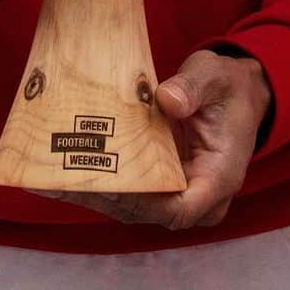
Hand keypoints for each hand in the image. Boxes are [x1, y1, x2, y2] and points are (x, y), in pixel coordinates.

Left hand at [65, 49, 271, 229]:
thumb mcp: (214, 77)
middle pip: (148, 211)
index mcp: (218, 177)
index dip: (141, 204)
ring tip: (51, 176)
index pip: (179, 210)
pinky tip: (65, 169)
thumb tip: (167, 99)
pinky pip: (131, 190)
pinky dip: (101, 182)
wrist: (237, 92)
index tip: (105, 185)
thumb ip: (193, 88)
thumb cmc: (228, 87)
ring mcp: (179, 190)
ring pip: (134, 206)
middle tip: (61, 178)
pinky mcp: (163, 181)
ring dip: (95, 193)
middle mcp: (199, 194)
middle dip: (104, 197)